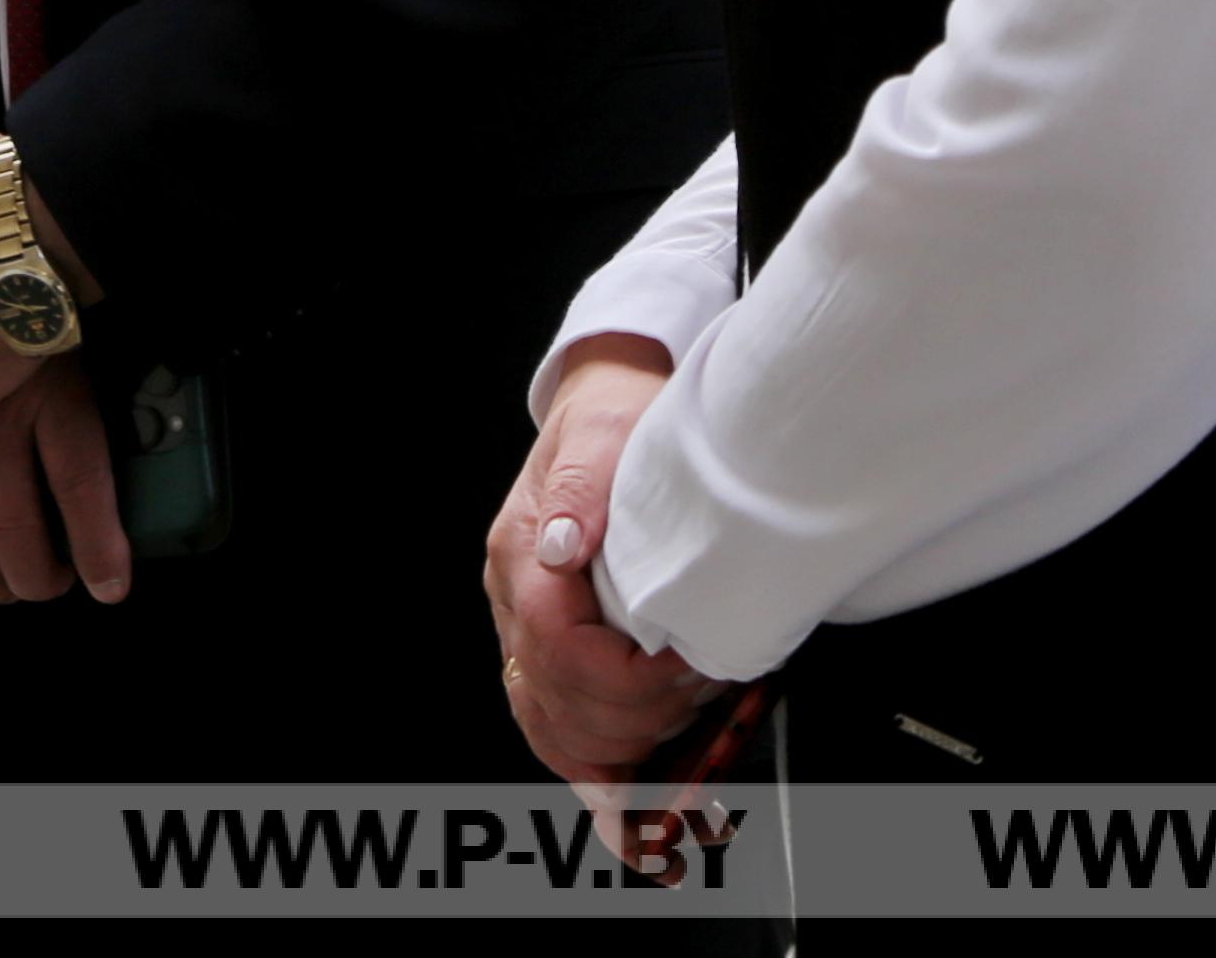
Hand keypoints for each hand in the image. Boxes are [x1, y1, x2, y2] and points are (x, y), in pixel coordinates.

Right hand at [0, 355, 130, 613]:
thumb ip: (86, 416)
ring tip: (2, 593)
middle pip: (12, 521)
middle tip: (44, 588)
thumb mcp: (76, 355)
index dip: (96, 544)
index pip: (79, 483)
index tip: (109, 586)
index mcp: (50, 393)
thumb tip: (114, 483)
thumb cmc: (34, 314)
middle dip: (32, 575)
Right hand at [486, 343, 720, 787]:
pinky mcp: (552, 649)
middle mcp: (515, 601)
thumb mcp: (606, 434)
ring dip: (617, 756)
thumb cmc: (614, 420)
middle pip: (557, 704)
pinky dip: (592, 771)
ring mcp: (527, 630)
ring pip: (550, 731)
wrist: (609, 407)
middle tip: (701, 699)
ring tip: (676, 757)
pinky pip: (556, 727)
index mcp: (524, 555)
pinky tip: (625, 808)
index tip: (689, 668)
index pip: (561, 649)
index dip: (630, 677)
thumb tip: (563, 542)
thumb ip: (580, 489)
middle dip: (637, 721)